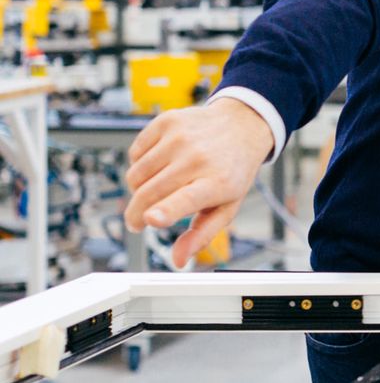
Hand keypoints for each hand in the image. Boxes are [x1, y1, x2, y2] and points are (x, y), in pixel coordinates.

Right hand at [123, 99, 271, 268]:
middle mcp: (199, 158)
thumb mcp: (226, 206)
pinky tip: (160, 164)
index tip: (150, 220)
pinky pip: (135, 152)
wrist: (242, 126)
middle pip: (149, 193)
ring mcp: (181, 137)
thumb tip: (178, 260)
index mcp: (218, 182)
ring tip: (158, 188)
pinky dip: (140, 163)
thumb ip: (202, 234)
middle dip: (136, 214)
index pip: (187, 199)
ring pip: (136, 175)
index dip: (166, 211)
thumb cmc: (231, 172)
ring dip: (138, 188)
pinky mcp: (167, 122)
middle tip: (138, 223)